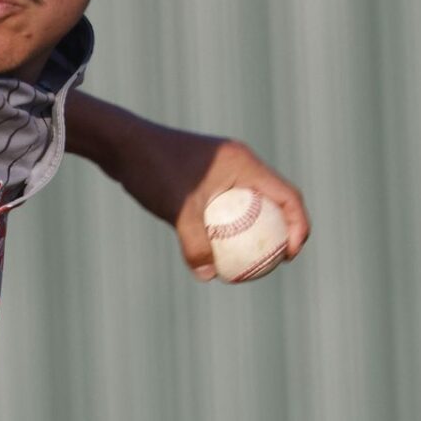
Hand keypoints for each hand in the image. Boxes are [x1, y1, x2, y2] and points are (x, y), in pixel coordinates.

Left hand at [113, 128, 310, 280]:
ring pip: (251, 203)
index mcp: (244, 164)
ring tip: (251, 261)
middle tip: (276, 262)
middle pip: (275, 200)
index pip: (288, 196)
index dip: (299, 226)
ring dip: (256, 229)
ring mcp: (223, 169)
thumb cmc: (153, 169)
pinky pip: (228, 205)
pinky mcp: (206, 177)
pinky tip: (219, 250)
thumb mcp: (177, 209)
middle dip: (282, 231)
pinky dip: (230, 225)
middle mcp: (240, 163)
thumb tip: (207, 275)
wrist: (121, 144)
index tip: (291, 255)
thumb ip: (194, 243)